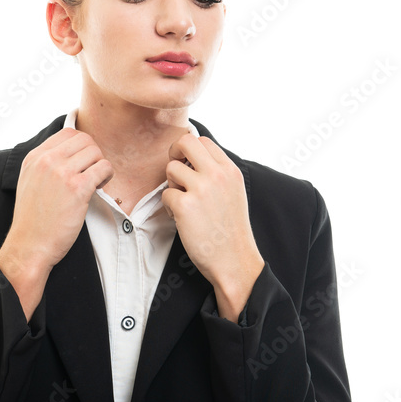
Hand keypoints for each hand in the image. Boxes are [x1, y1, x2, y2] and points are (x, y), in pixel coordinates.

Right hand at [0, 128, 112, 318]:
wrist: (29, 246)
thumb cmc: (33, 220)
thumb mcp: (30, 181)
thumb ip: (46, 164)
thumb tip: (72, 152)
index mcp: (35, 157)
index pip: (68, 132)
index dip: (82, 146)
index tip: (84, 162)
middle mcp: (47, 160)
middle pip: (85, 139)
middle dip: (94, 155)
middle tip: (92, 173)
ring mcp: (62, 173)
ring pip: (96, 152)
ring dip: (101, 166)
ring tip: (95, 182)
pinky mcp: (77, 188)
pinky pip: (104, 168)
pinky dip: (107, 176)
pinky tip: (99, 188)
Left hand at [162, 134, 263, 320]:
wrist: (234, 260)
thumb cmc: (231, 230)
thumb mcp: (233, 192)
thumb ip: (217, 174)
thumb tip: (192, 158)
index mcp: (230, 170)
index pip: (203, 141)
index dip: (189, 149)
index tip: (186, 163)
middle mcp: (217, 175)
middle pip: (185, 142)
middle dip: (174, 153)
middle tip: (175, 172)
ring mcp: (201, 189)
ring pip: (171, 168)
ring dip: (172, 185)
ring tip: (183, 202)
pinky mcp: (185, 205)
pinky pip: (165, 194)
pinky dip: (169, 206)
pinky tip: (181, 218)